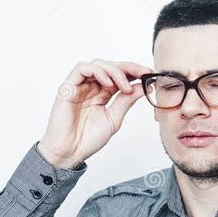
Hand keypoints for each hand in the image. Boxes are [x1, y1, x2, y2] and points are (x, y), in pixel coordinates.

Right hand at [38, 59, 152, 168]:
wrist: (70, 152)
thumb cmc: (88, 139)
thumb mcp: (114, 118)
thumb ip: (126, 101)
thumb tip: (143, 86)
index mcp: (103, 94)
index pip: (120, 75)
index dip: (135, 72)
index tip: (149, 75)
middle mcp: (92, 87)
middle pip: (111, 66)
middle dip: (130, 68)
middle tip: (144, 73)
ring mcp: (80, 86)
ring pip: (98, 64)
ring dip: (115, 71)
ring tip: (124, 87)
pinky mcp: (68, 87)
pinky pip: (82, 68)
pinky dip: (98, 71)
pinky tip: (108, 83)